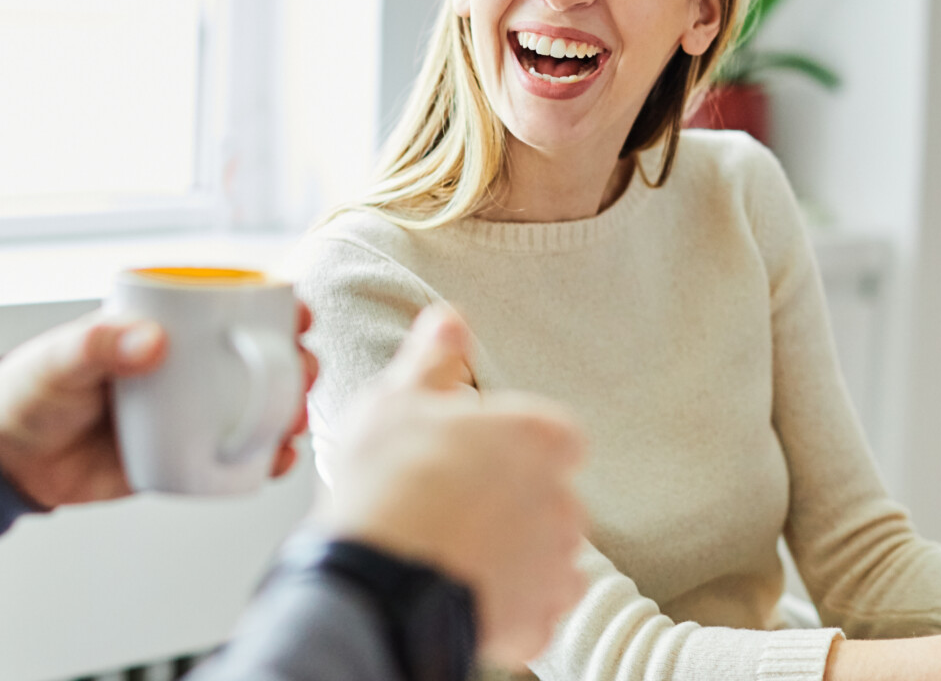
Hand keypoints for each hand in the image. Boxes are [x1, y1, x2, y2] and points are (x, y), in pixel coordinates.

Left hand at [0, 304, 318, 507]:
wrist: (11, 459)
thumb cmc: (32, 389)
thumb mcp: (61, 358)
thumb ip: (100, 344)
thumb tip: (155, 341)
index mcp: (168, 328)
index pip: (231, 306)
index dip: (274, 305)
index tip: (295, 310)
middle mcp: (190, 367)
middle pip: (260, 358)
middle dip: (295, 363)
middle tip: (301, 373)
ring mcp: (191, 413)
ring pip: (257, 408)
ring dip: (289, 412)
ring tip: (292, 423)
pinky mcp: (184, 457)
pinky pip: (234, 457)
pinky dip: (262, 460)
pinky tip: (275, 462)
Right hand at [320, 304, 588, 666]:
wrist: (380, 578)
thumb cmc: (387, 482)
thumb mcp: (399, 399)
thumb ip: (434, 358)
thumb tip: (450, 319)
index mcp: (536, 435)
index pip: (558, 435)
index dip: (520, 446)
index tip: (483, 456)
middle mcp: (560, 497)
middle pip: (553, 497)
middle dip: (517, 504)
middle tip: (458, 509)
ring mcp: (553, 563)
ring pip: (549, 557)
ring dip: (518, 558)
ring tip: (458, 557)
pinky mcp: (538, 621)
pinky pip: (536, 614)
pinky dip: (511, 610)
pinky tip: (467, 597)